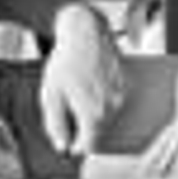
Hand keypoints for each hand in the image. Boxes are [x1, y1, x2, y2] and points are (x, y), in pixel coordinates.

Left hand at [38, 4, 125, 156]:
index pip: (89, 145)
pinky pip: (115, 103)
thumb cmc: (65, 62)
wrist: (85, 31)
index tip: (67, 141)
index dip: (76, 146)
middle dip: (84, 129)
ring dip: (95, 115)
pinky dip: (104, 102)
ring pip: (108, 118)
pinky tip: (91, 87)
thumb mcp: (51, 96)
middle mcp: (112, 107)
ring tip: (79, 96)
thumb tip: (62, 147)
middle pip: (99, 132)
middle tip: (68, 111)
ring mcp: (121, 94)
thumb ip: (56, 125)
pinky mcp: (126, 82)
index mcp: (92, 113)